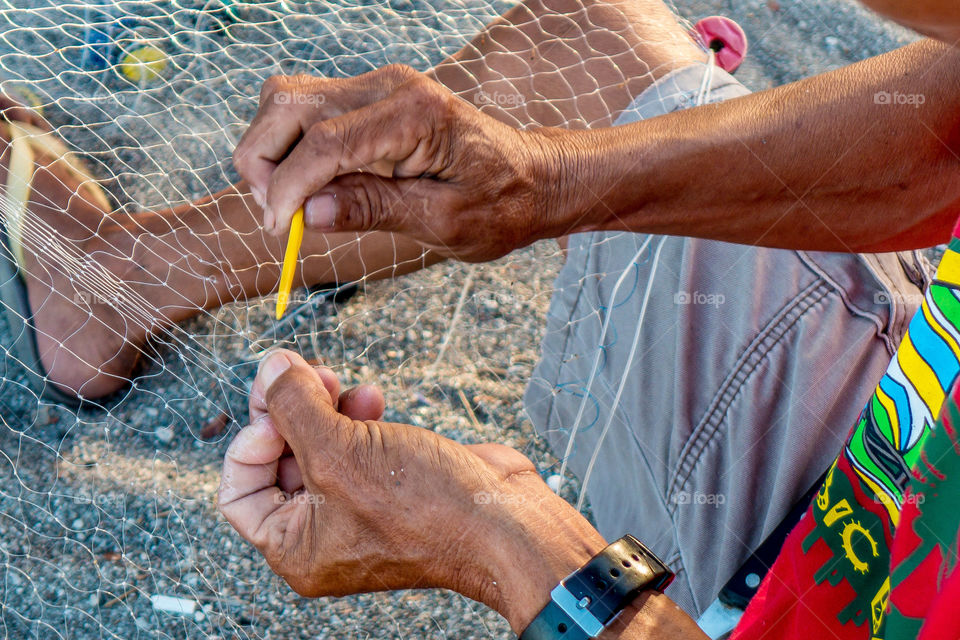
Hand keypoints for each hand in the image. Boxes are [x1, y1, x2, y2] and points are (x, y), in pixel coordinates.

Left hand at [218, 349, 604, 628]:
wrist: (504, 520)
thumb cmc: (426, 507)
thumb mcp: (341, 452)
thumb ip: (294, 405)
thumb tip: (270, 365)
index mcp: (296, 548)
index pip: (238, 490)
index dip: (249, 441)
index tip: (275, 411)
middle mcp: (322, 531)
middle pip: (278, 458)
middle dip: (290, 411)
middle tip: (306, 375)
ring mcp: (357, 505)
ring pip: (317, 443)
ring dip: (325, 404)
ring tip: (341, 381)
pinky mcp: (389, 480)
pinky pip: (354, 441)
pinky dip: (355, 413)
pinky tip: (371, 396)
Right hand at [232, 65, 568, 261]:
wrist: (532, 179)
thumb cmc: (499, 205)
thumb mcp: (443, 221)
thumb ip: (375, 209)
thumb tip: (308, 212)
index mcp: (414, 115)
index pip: (324, 141)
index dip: (287, 188)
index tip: (279, 231)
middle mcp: (390, 87)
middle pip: (288, 103)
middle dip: (263, 161)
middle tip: (278, 218)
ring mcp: (378, 87)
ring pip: (288, 100)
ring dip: (271, 151)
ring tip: (289, 204)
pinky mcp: (371, 98)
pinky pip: (309, 111)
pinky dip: (291, 147)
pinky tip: (309, 187)